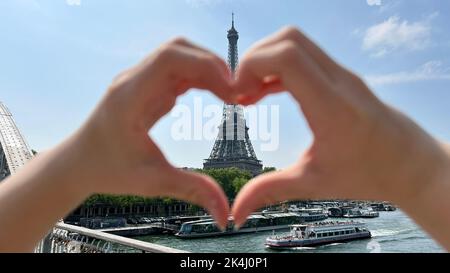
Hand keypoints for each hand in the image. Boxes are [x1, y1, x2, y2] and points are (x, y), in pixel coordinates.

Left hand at [71, 38, 232, 228]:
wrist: (80, 162)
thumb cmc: (109, 170)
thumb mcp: (152, 182)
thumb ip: (191, 191)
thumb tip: (226, 214)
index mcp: (129, 97)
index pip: (169, 59)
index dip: (206, 67)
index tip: (230, 92)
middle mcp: (133, 80)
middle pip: (178, 49)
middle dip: (212, 65)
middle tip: (237, 92)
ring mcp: (140, 79)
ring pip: (179, 55)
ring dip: (208, 68)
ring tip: (230, 93)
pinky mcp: (147, 85)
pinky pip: (177, 69)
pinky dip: (200, 75)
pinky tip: (215, 92)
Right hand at [231, 27, 449, 229]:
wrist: (409, 162)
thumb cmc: (368, 174)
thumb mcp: (314, 183)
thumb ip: (271, 191)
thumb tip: (236, 212)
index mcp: (332, 107)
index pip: (287, 58)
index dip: (252, 66)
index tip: (237, 95)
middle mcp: (339, 82)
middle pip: (289, 39)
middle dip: (253, 59)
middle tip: (239, 92)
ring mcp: (342, 74)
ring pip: (295, 41)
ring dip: (265, 60)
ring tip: (249, 94)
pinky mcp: (340, 75)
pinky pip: (303, 55)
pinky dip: (278, 66)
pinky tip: (266, 92)